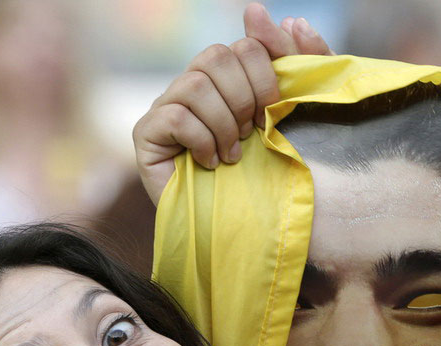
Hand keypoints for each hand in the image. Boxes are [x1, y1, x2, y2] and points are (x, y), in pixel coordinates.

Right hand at [133, 3, 331, 203]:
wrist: (244, 229)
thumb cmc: (269, 176)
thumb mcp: (295, 114)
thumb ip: (293, 60)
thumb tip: (256, 9)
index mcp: (227, 78)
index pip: (243, 46)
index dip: (264, 79)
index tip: (270, 117)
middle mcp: (193, 86)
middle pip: (216, 57)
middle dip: (243, 100)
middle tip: (250, 136)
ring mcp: (165, 108)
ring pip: (194, 84)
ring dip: (223, 125)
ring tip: (232, 155)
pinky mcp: (146, 135)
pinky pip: (174, 115)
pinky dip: (202, 141)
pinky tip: (211, 164)